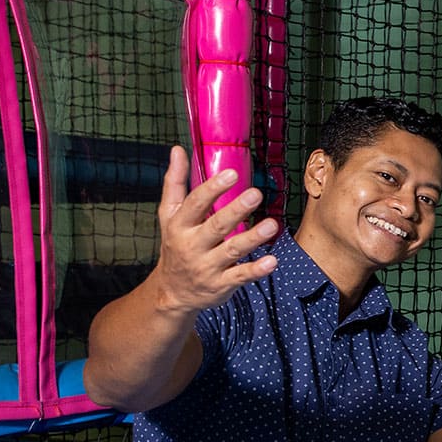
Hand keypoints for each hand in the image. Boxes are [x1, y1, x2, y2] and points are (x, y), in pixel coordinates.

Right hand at [150, 146, 279, 315]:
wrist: (171, 292)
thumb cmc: (175, 244)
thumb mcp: (169, 215)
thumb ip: (175, 183)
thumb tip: (178, 150)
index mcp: (180, 225)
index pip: (195, 203)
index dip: (213, 188)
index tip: (231, 173)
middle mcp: (192, 245)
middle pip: (216, 226)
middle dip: (235, 210)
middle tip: (256, 194)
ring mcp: (207, 266)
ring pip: (232, 251)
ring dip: (252, 238)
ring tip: (272, 225)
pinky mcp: (222, 284)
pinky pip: (240, 276)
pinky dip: (256, 270)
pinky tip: (272, 260)